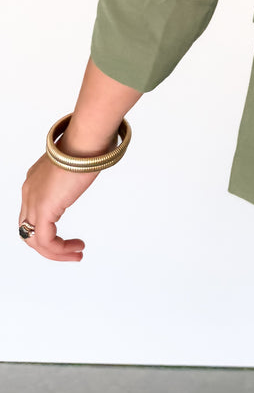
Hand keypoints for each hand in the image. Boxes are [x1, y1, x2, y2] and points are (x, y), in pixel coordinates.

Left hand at [20, 141, 109, 262]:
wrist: (85, 139)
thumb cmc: (86, 146)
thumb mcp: (75, 165)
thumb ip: (73, 175)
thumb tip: (86, 171)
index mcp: (34, 181)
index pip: (31, 215)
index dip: (47, 229)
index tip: (68, 234)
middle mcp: (29, 192)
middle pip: (28, 231)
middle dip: (49, 246)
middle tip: (70, 250)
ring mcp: (33, 201)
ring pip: (34, 240)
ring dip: (56, 252)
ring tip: (76, 253)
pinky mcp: (43, 209)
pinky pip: (45, 241)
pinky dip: (59, 250)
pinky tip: (75, 248)